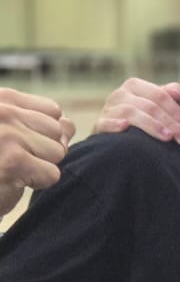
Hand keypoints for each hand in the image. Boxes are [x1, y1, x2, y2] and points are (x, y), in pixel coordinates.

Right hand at [0, 87, 74, 215]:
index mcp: (1, 98)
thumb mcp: (8, 130)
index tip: (21, 144)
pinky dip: (37, 183)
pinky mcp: (13, 161)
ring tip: (13, 169)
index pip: (53, 110)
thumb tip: (70, 126)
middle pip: (58, 131)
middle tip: (15, 160)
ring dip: (40, 167)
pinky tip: (14, 180)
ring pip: (57, 152)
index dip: (45, 133)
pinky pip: (52, 174)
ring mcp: (7, 134)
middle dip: (44, 151)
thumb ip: (36, 122)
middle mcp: (3, 111)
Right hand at [94, 78, 179, 143]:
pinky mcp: (99, 125)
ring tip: (167, 137)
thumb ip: (170, 95)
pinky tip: (125, 128)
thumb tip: (178, 91)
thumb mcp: (158, 105)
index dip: (177, 111)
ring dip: (151, 125)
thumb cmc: (143, 118)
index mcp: (135, 86)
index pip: (160, 96)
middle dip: (170, 123)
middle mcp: (120, 94)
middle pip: (149, 106)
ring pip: (131, 112)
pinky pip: (104, 123)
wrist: (115, 135)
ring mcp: (108, 109)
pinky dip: (114, 125)